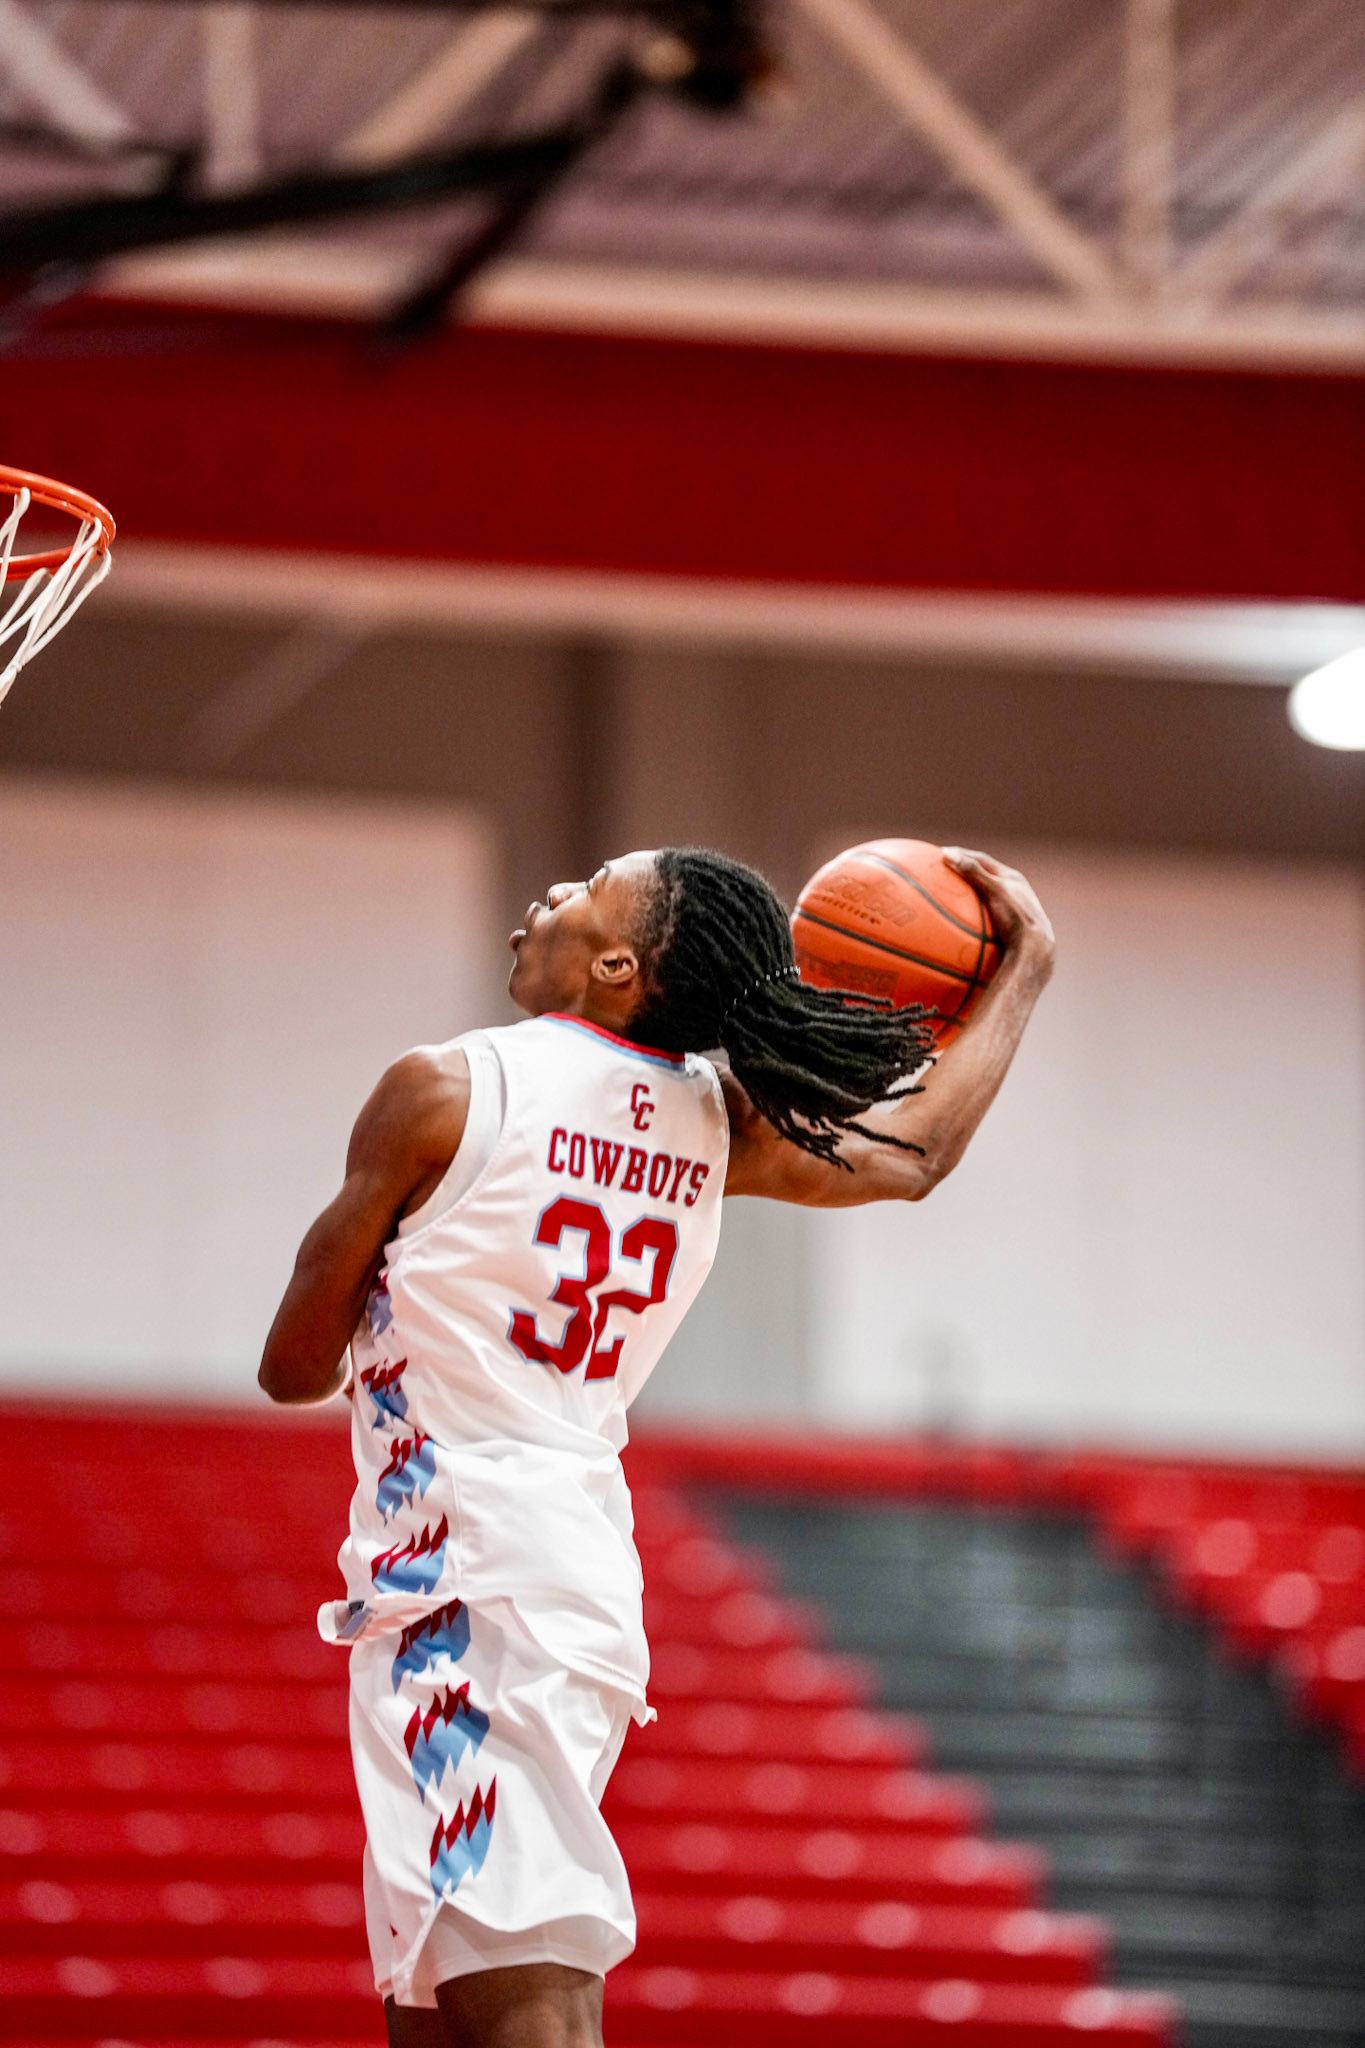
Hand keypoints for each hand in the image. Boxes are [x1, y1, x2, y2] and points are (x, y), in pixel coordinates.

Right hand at [943, 847, 1054, 971]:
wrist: (1035, 952)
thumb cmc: (1015, 919)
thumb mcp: (994, 892)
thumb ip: (973, 872)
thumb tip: (948, 854)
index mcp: (1013, 878)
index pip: (982, 860)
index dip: (961, 854)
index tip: (942, 854)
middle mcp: (1016, 891)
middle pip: (985, 876)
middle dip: (965, 872)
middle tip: (944, 871)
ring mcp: (1015, 910)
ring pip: (988, 898)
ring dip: (970, 895)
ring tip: (951, 897)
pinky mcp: (1012, 929)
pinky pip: (987, 918)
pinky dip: (973, 916)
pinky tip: (962, 926)